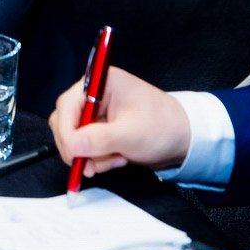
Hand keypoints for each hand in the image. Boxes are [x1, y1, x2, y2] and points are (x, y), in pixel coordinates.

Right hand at [47, 66, 190, 177]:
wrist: (184, 139)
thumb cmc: (163, 127)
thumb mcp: (131, 134)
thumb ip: (99, 139)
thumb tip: (72, 145)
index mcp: (101, 83)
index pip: (67, 105)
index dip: (66, 130)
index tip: (73, 154)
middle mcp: (94, 95)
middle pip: (65, 121)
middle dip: (77, 146)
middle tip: (89, 165)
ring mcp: (96, 113)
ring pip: (74, 138)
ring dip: (90, 155)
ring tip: (115, 160)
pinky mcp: (100, 130)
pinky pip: (85, 147)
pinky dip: (97, 158)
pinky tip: (118, 159)